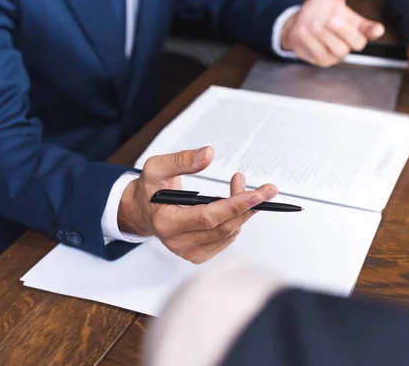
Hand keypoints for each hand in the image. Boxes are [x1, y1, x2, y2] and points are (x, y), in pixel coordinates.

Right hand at [118, 146, 277, 263]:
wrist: (142, 211)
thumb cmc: (150, 189)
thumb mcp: (157, 167)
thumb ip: (182, 160)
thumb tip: (208, 153)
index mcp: (166, 222)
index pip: (209, 217)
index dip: (236, 205)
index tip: (259, 194)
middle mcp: (177, 242)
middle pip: (225, 227)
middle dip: (249, 206)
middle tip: (266, 189)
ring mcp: (188, 252)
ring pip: (229, 233)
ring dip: (243, 210)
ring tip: (240, 185)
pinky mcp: (197, 255)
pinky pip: (227, 239)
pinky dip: (236, 220)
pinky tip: (233, 204)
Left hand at [281, 0, 384, 66]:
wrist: (297, 24)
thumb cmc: (319, 11)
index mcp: (356, 26)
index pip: (370, 30)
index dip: (374, 30)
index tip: (378, 29)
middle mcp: (349, 41)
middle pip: (357, 43)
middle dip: (345, 31)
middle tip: (331, 19)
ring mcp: (337, 53)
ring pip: (339, 49)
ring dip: (325, 35)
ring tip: (314, 23)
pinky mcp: (323, 60)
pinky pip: (320, 53)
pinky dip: (311, 41)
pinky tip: (304, 30)